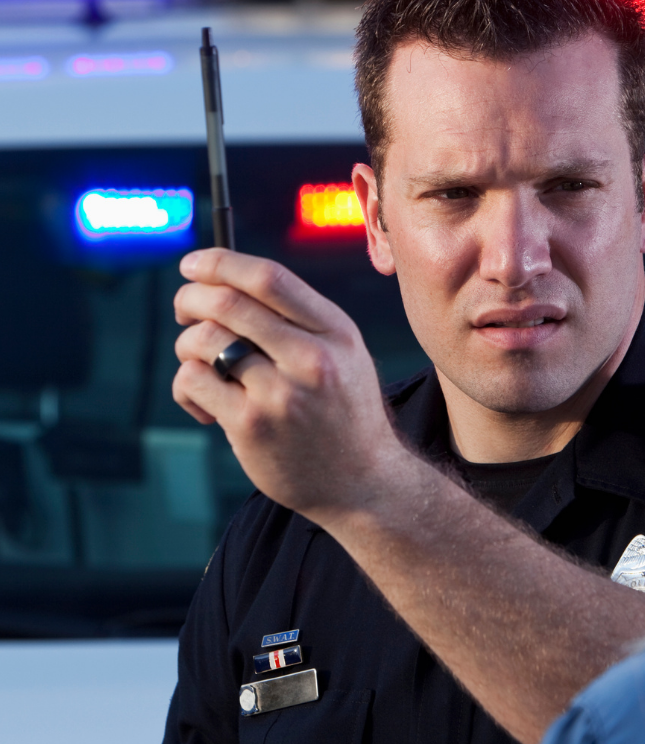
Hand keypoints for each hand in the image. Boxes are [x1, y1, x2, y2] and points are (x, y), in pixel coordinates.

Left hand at [172, 248, 402, 519]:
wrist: (361, 481)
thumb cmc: (342, 411)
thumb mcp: (343, 353)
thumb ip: (298, 318)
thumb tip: (224, 281)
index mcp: (335, 331)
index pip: (269, 278)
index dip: (220, 263)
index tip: (193, 263)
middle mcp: (312, 357)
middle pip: (227, 302)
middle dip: (190, 298)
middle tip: (183, 310)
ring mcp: (281, 393)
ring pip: (204, 340)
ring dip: (187, 346)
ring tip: (200, 366)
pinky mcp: (251, 425)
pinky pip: (194, 382)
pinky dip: (186, 386)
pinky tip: (205, 404)